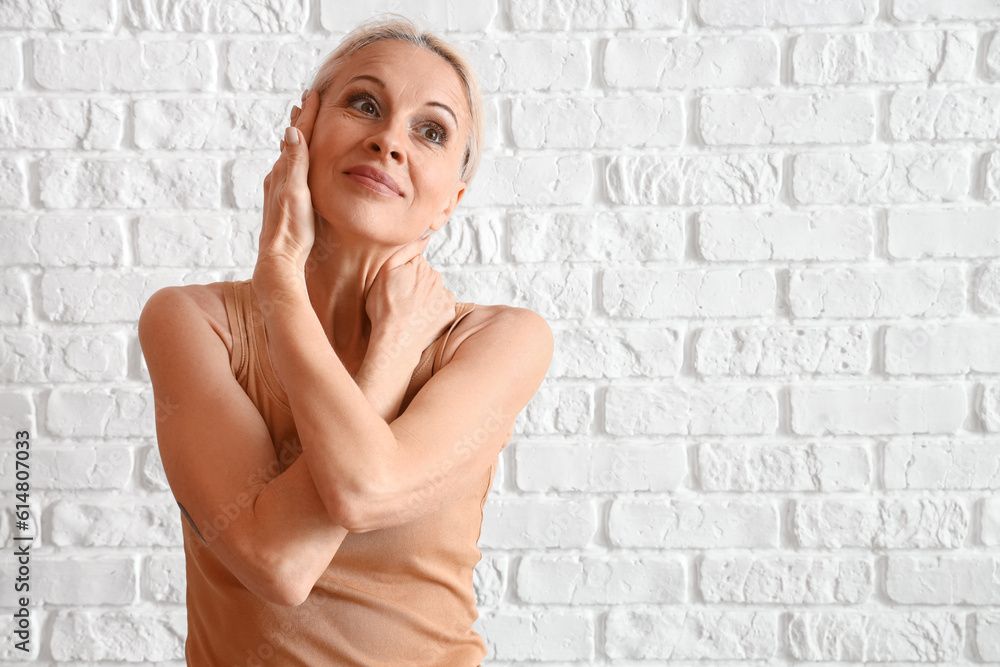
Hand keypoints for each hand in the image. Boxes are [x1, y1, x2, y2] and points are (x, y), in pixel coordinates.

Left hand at [253, 88, 320, 281]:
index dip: (307, 114)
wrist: (279, 259)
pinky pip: (289, 170)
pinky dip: (294, 158)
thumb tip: (289, 130)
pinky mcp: (283, 202)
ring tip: (299, 124)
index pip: (298, 135)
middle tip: (306, 100)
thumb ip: (295, 162)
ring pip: (289, 155)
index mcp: (285, 171)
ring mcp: (279, 189)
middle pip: (291, 141)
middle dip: (300, 121)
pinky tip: (293, 163)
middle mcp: (279, 176)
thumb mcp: (296, 193)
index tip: (314, 93)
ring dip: (295, 138)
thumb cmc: (291, 230)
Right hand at [365, 235, 456, 352]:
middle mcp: (436, 277)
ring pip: (434, 291)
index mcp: (421, 265)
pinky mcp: (449, 311)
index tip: (396, 286)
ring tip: (410, 311)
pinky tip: (420, 317)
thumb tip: (426, 237)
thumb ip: (406, 250)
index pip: (415, 262)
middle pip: (426, 276)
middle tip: (401, 300)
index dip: (403, 274)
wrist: (396, 340)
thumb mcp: (385, 272)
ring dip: (425, 297)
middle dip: (416, 284)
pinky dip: (433, 310)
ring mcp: (444, 295)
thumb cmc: (384, 308)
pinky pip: (441, 305)